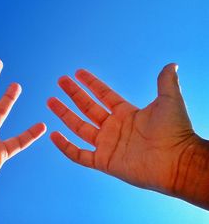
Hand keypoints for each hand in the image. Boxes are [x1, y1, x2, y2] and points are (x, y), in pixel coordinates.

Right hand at [48, 64, 208, 207]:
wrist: (178, 162)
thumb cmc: (175, 132)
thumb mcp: (169, 101)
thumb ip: (166, 82)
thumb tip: (172, 64)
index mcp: (126, 113)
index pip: (103, 95)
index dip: (91, 83)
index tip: (78, 72)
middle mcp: (114, 127)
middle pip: (87, 107)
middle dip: (73, 94)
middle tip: (60, 81)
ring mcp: (107, 144)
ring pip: (79, 127)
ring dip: (64, 114)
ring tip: (50, 101)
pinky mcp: (104, 161)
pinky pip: (79, 154)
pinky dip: (65, 147)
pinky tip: (54, 135)